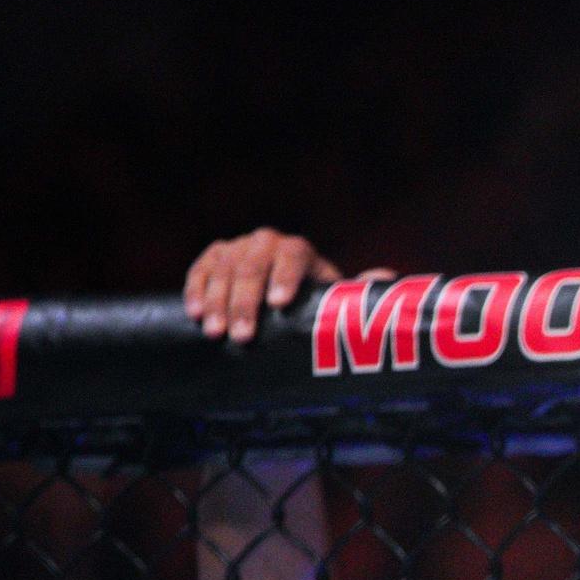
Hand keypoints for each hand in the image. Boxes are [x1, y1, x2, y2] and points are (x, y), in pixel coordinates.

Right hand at [184, 228, 379, 342]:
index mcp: (299, 251)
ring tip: (217, 333)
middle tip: (244, 336)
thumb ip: (357, 290)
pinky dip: (196, 289)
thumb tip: (384, 277)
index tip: (280, 304)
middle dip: (247, 302)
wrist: (281, 290)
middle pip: (253, 266)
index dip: (286, 277)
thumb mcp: (333, 298)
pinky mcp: (214, 258)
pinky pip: (200, 269)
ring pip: (224, 269)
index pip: (293, 256)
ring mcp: (237, 248)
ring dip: (218, 302)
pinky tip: (195, 314)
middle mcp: (266, 242)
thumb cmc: (311, 301)